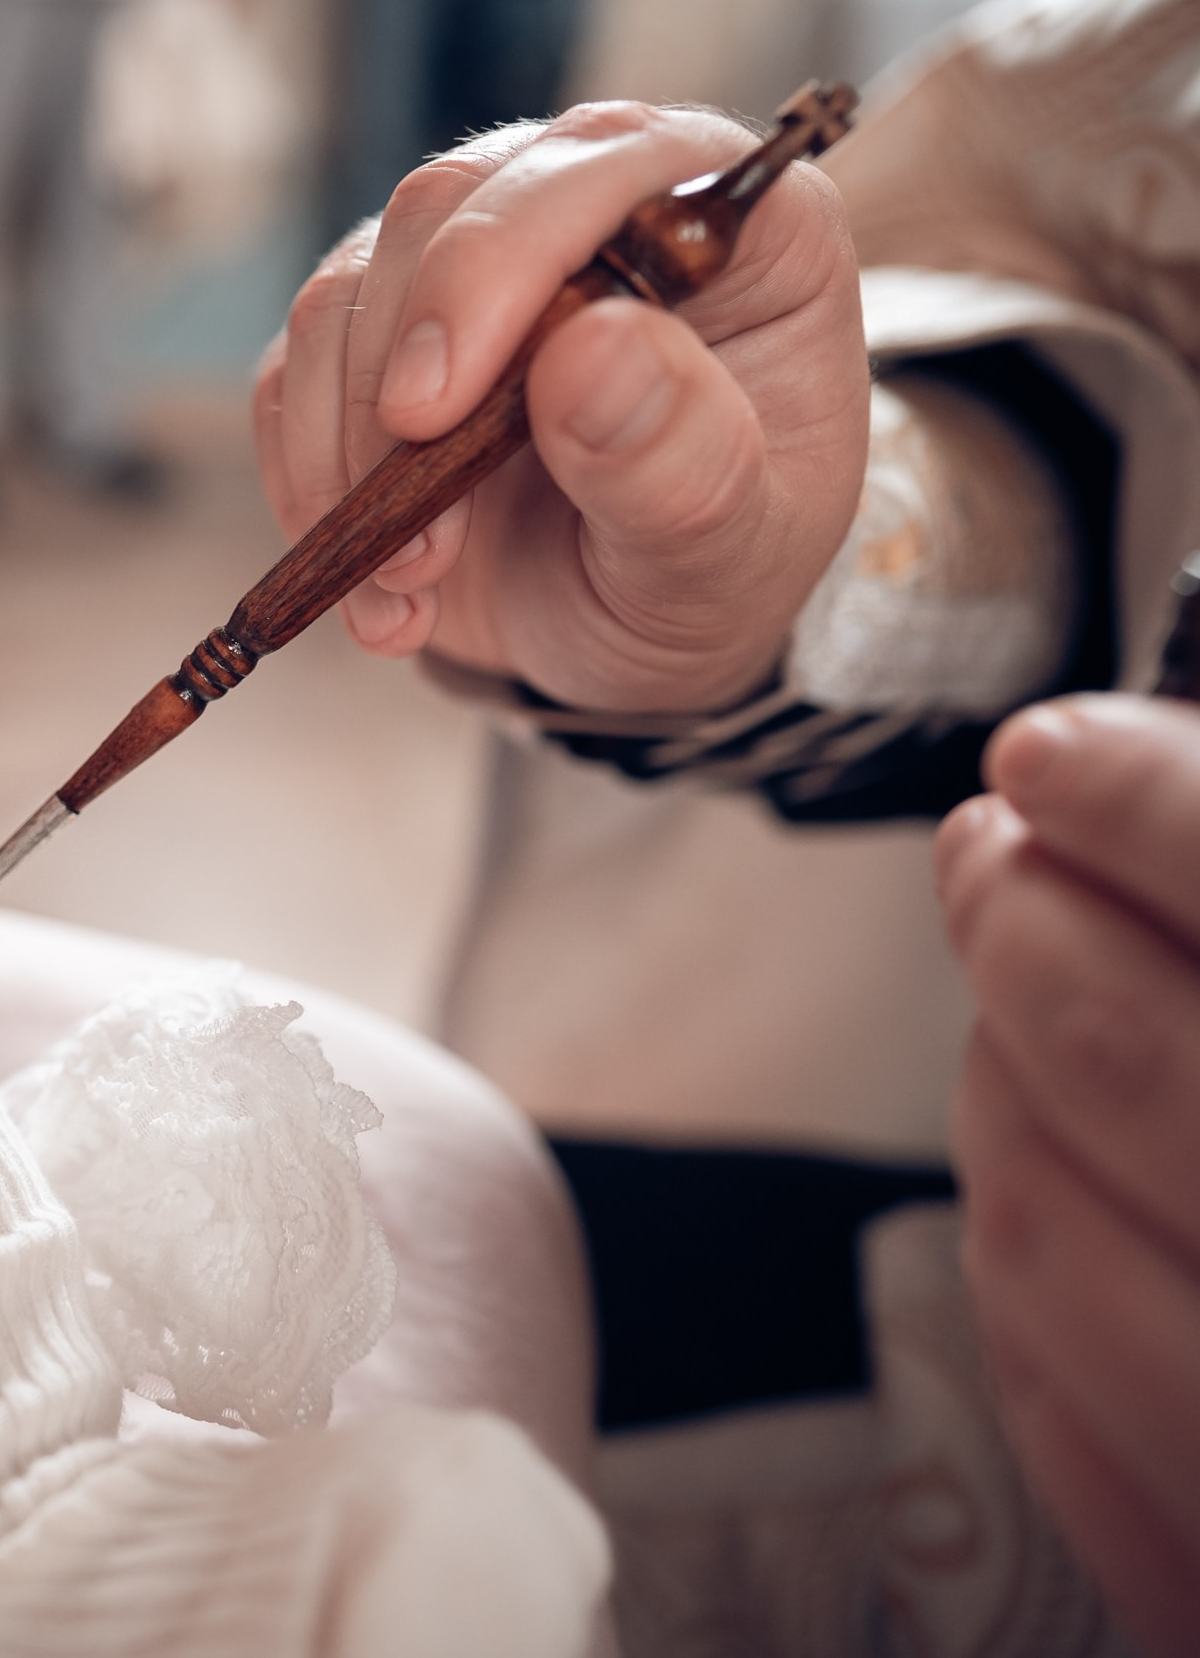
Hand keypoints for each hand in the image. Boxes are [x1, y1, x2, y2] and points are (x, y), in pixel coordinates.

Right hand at [255, 103, 869, 712]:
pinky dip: (309, 488)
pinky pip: (293, 376)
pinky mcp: (376, 332)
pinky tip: (378, 587)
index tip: (430, 411)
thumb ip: (682, 460)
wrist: (631, 635)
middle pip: (442, 211)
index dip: (500, 262)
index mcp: (727, 227)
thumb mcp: (727, 557)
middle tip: (420, 548)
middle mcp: (588, 209)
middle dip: (398, 386)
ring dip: (348, 459)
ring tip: (414, 584)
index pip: (603, 163)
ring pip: (343, 295)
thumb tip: (597, 344)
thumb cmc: (709, 576)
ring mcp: (469, 264)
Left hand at [935, 694, 1199, 1656]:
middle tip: (995, 839)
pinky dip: (1026, 1273)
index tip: (1058, 748)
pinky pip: (1072, 1426)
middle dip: (1034, 932)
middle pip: (1156, 1082)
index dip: (1166, 812)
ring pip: (1062, 1246)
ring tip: (1007, 979)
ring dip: (999, 1091)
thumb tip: (1182, 808)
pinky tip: (1031, 1182)